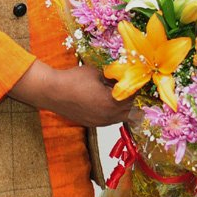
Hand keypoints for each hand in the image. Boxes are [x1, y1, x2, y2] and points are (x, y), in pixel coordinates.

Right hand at [9, 61, 132, 126]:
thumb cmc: (73, 79)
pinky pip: (110, 119)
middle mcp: (108, 117)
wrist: (51, 91)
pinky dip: (115, 111)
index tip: (144, 82)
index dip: (141, 89)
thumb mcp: (98, 73)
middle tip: (139, 90)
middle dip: (137, 101)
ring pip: (122, 118)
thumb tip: (128, 76)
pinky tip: (111, 100)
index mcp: (112, 103)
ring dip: (126, 107)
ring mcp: (100, 123)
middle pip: (133, 112)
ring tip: (126, 94)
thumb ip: (115, 77)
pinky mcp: (92, 124)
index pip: (136, 98)